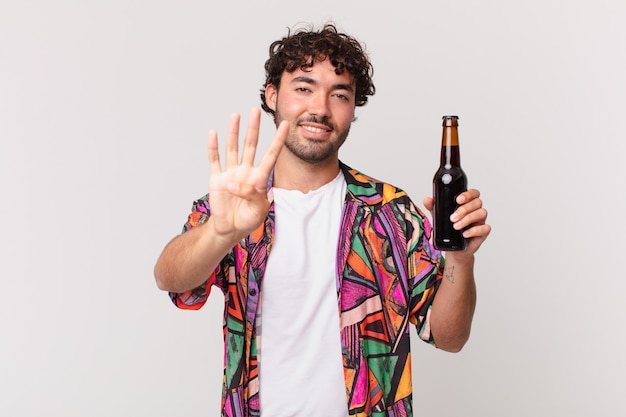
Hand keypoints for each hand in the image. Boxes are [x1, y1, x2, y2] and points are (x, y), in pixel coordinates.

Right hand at [207, 108, 287, 241]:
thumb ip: (251, 195)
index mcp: (260, 178)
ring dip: (234, 132)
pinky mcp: (217, 179)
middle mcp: (245, 171)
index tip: (286, 125)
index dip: (278, 140)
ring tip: (236, 115)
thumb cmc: (248, 219)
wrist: (230, 229)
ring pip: (233, 148)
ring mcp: (231, 173)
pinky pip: (215, 160)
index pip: (271, 155)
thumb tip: (234, 183)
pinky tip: (214, 133)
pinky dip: (213, 147)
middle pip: (251, 145)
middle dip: (253, 128)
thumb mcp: (258, 210)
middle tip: (256, 110)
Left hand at [423, 189, 490, 255]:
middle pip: (477, 202)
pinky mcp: (483, 233)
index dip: (468, 194)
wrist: (453, 249)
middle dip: (464, 209)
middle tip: (452, 218)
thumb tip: (427, 200)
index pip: (473, 193)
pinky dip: (474, 230)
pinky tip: (465, 234)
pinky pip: (485, 228)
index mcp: (467, 204)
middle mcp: (476, 210)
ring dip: (468, 219)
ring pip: (482, 213)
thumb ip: (434, 208)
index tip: (457, 200)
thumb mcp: (439, 218)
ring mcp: (481, 221)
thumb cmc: (449, 231)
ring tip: (456, 226)